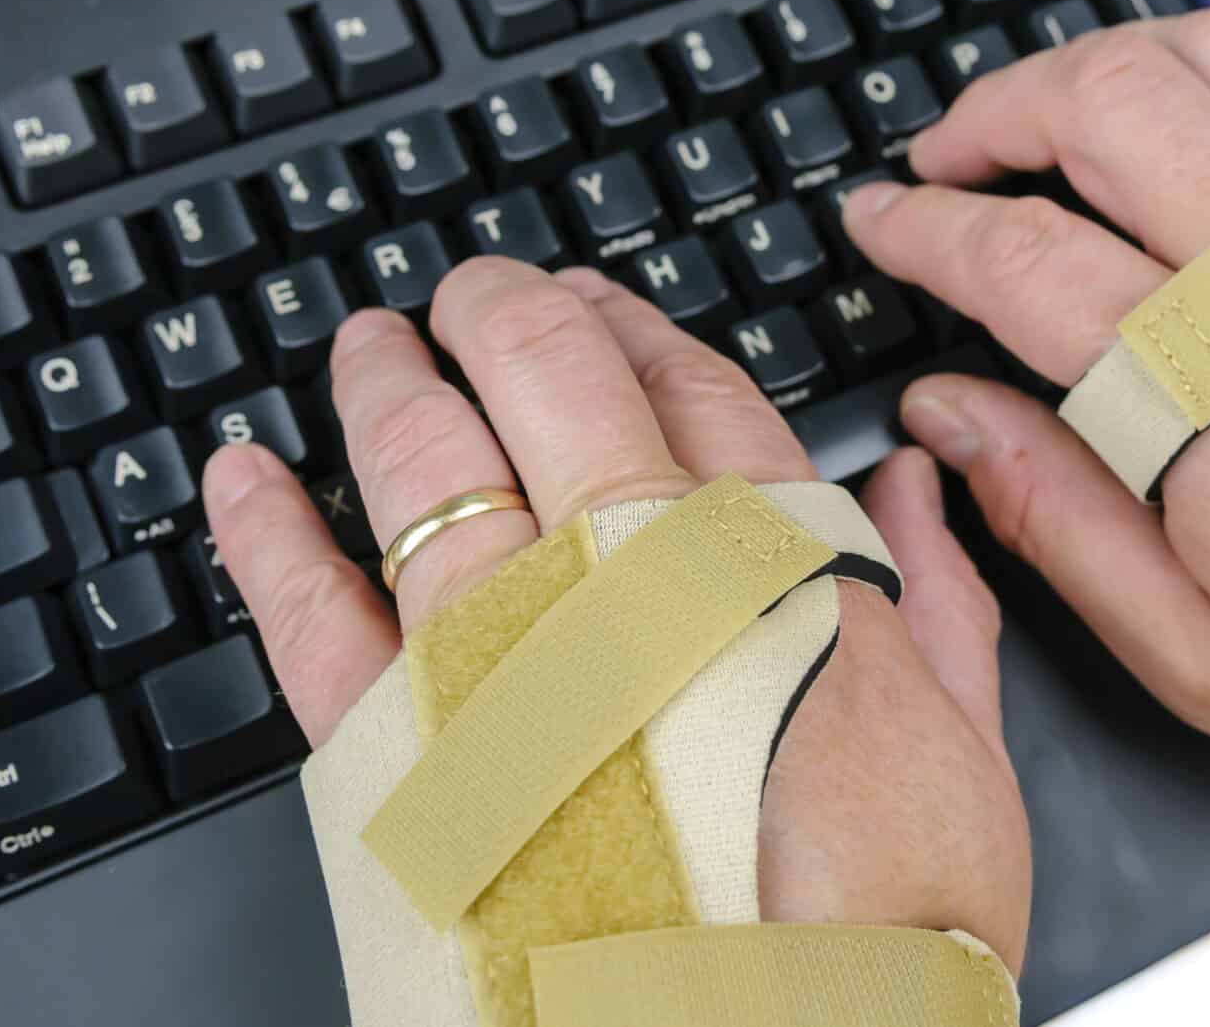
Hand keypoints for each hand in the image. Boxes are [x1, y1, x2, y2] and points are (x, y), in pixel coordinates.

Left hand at [199, 262, 1029, 966]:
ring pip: (424, 460)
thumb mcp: (967, 746)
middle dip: (506, 313)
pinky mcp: (402, 750)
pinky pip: (305, 610)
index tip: (602, 303)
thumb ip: (942, 595)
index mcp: (767, 562)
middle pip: (550, 381)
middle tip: (475, 288)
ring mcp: (504, 651)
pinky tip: (242, 475)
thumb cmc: (884, 921)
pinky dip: (264, 530)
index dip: (637, 330)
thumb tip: (913, 490)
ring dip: (388, 381)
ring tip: (369, 342)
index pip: (690, 391)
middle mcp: (625, 575)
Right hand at [843, 7, 1209, 792]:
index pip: (1029, 256)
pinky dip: (1205, 76)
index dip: (927, 225)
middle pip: (1112, 101)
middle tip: (946, 154)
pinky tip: (1171, 133)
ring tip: (1045, 118)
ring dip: (1098, 63)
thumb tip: (946, 412)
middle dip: (997, 107)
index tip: (882, 219)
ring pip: (1208, 53)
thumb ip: (1052, 517)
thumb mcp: (1195, 651)